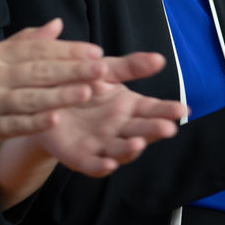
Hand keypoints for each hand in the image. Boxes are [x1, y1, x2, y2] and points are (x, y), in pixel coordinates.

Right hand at [0, 19, 109, 153]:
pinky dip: (35, 122)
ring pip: (30, 98)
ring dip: (60, 95)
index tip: (96, 52)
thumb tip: (57, 24)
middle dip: (72, 69)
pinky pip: (14, 125)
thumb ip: (24, 42)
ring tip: (88, 92)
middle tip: (102, 68)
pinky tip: (56, 119)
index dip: (68, 50)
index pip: (37, 50)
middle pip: (38, 71)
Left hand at [30, 52, 186, 176]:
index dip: (168, 110)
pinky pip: (93, 165)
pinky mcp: (80, 157)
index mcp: (129, 107)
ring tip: (138, 143)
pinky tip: (109, 164)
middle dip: (155, 131)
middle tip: (168, 128)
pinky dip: (102, 166)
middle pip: (142, 131)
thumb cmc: (79, 84)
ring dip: (130, 149)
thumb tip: (160, 58)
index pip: (153, 109)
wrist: (41, 98)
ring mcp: (102, 144)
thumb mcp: (105, 70)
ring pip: (121, 150)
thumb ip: (131, 67)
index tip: (183, 109)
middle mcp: (120, 128)